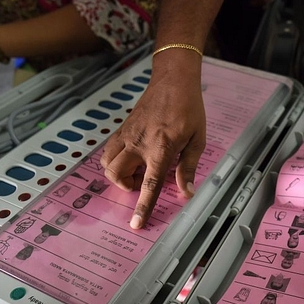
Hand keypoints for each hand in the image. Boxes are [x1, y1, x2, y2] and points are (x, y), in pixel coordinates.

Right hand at [100, 52, 206, 228]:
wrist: (173, 80)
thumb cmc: (189, 109)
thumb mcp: (197, 139)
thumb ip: (188, 168)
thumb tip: (187, 192)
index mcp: (161, 148)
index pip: (149, 184)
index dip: (143, 206)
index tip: (136, 223)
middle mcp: (139, 143)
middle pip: (116, 174)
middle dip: (125, 186)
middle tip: (140, 182)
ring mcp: (127, 134)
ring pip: (107, 162)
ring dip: (117, 174)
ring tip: (134, 170)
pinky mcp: (122, 128)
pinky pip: (108, 150)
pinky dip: (114, 160)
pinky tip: (130, 157)